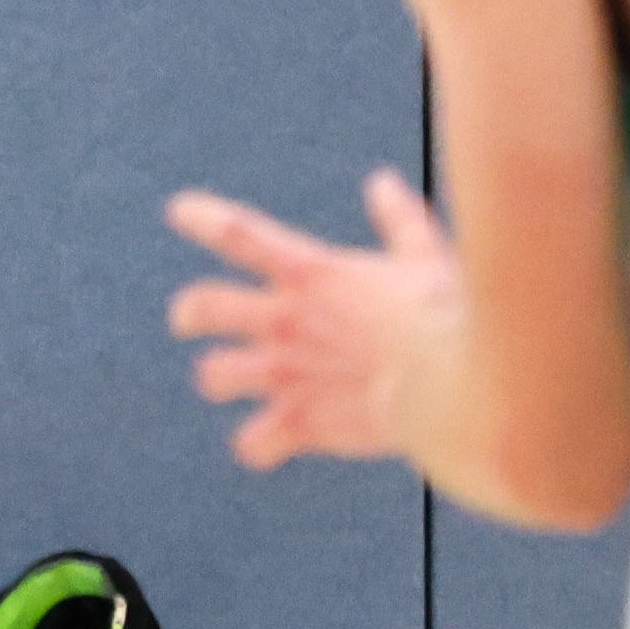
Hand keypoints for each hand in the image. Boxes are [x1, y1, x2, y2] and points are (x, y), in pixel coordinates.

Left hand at [164, 171, 463, 470]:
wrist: (452, 388)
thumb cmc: (448, 318)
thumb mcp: (424, 257)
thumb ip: (399, 221)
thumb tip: (382, 183)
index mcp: (312, 274)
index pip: (240, 235)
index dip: (202, 219)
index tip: (177, 210)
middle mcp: (286, 321)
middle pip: (203, 307)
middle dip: (189, 312)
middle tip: (187, 319)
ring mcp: (286, 374)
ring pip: (213, 374)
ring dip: (217, 377)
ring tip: (226, 379)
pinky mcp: (300, 422)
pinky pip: (252, 444)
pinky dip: (257, 445)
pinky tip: (267, 444)